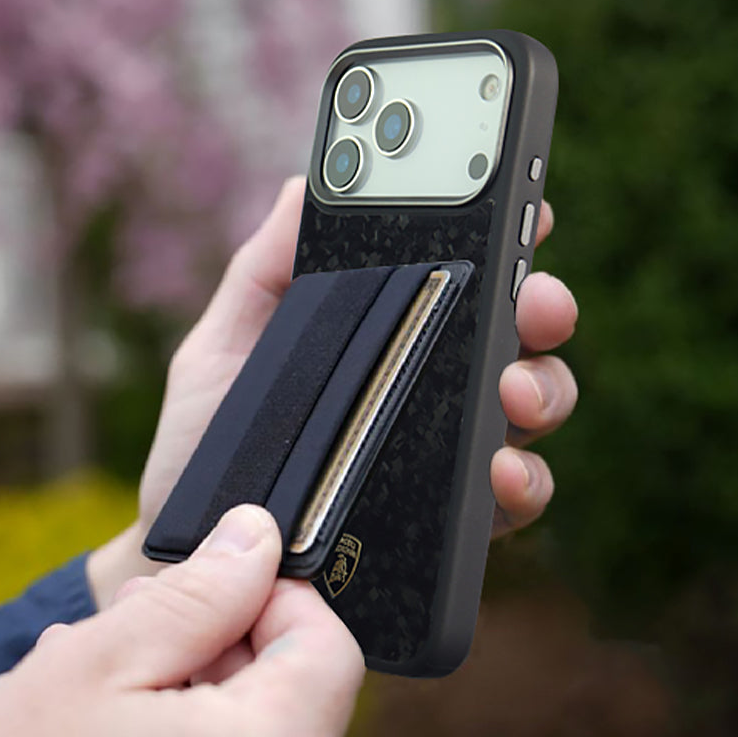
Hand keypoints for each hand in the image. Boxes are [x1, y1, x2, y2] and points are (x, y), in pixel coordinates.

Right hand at [0, 506, 363, 736]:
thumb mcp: (101, 664)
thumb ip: (200, 593)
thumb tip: (257, 536)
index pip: (329, 649)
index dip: (276, 597)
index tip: (221, 579)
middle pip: (289, 687)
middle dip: (222, 636)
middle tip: (148, 616)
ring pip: (253, 725)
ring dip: (193, 679)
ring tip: (115, 664)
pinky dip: (184, 728)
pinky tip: (118, 714)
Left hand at [87, 177, 576, 604]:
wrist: (193, 549)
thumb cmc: (207, 442)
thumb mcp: (224, 345)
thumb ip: (266, 270)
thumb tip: (306, 186)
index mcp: (388, 329)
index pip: (462, 273)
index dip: (504, 235)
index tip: (524, 206)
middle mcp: (432, 383)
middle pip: (515, 332)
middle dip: (542, 305)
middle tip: (535, 297)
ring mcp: (447, 449)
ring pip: (532, 403)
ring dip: (544, 387)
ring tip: (514, 390)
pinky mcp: (450, 516)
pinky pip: (514, 495)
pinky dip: (525, 481)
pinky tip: (500, 470)